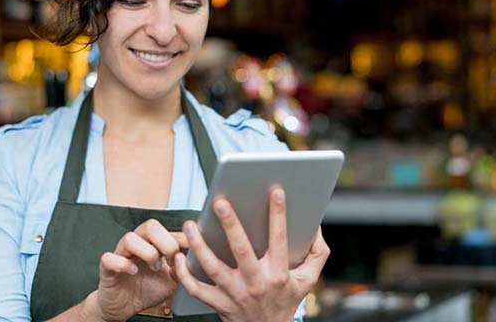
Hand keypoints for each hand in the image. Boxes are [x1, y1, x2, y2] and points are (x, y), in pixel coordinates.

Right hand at [90, 219, 187, 321]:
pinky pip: (109, 257)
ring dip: (146, 253)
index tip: (190, 249)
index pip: (166, 229)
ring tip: (154, 267)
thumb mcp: (171, 279)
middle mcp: (137, 243)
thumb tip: (195, 256)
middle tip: (171, 259)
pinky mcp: (107, 267)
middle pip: (149, 226)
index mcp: (152, 243)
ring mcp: (121, 254)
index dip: (180, 237)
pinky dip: (123, 264)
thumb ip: (182, 267)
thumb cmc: (147, 289)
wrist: (125, 307)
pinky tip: (133, 272)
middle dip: (165, 242)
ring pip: (130, 238)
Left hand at [174, 188, 329, 321]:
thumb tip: (315, 226)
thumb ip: (318, 252)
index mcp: (278, 274)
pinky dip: (184, 274)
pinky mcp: (219, 304)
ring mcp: (235, 294)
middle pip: (241, 250)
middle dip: (231, 225)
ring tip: (190, 224)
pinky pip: (197, 289)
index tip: (276, 191)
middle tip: (220, 202)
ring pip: (213, 268)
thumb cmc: (287, 300)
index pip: (279, 240)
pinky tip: (178, 256)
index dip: (278, 215)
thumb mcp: (308, 279)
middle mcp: (256, 283)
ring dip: (199, 246)